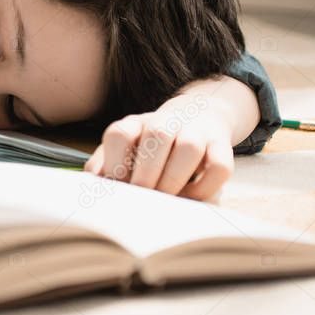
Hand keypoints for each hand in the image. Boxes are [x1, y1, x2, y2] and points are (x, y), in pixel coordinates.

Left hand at [83, 100, 234, 201]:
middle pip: (157, 135)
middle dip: (146, 172)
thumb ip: (104, 163)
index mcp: (136, 124)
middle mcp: (166, 121)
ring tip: (165, 199)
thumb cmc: (152, 145)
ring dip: (174, 178)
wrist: (198, 115)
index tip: (116, 185)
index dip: (115, 162)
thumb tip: (93, 181)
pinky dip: (206, 186)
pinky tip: (192, 196)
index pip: (120, 133)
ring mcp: (197, 131)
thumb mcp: (125, 148)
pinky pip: (220, 166)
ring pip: (189, 147)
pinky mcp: (222, 147)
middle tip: (141, 197)